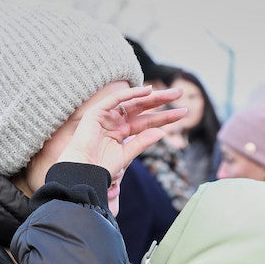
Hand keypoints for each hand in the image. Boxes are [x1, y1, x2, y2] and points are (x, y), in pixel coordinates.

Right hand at [58, 85, 185, 177]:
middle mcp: (116, 121)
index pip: (148, 121)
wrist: (82, 172)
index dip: (165, 117)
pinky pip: (116, 99)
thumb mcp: (127, 155)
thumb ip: (142, 142)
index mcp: (123, 132)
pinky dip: (131, 94)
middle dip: (161, 100)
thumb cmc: (101, 167)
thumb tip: (162, 132)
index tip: (182, 113)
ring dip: (151, 96)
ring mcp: (107, 115)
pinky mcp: (97, 112)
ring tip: (170, 93)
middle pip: (143, 108)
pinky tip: (147, 91)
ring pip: (132, 102)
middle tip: (180, 93)